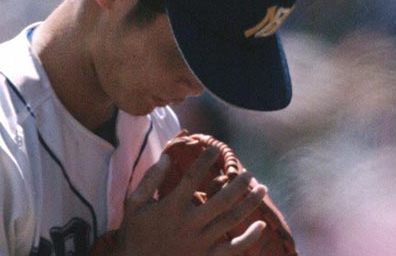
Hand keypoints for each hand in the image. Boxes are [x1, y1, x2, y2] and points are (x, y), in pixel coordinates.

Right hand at [114, 146, 267, 255]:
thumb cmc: (134, 233)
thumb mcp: (133, 204)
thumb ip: (150, 179)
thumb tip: (167, 157)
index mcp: (171, 207)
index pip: (193, 177)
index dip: (205, 160)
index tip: (215, 148)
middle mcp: (189, 223)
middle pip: (222, 199)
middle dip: (239, 183)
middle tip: (248, 173)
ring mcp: (200, 242)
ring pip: (232, 220)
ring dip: (250, 203)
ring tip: (262, 188)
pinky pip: (233, 249)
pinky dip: (249, 238)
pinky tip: (261, 225)